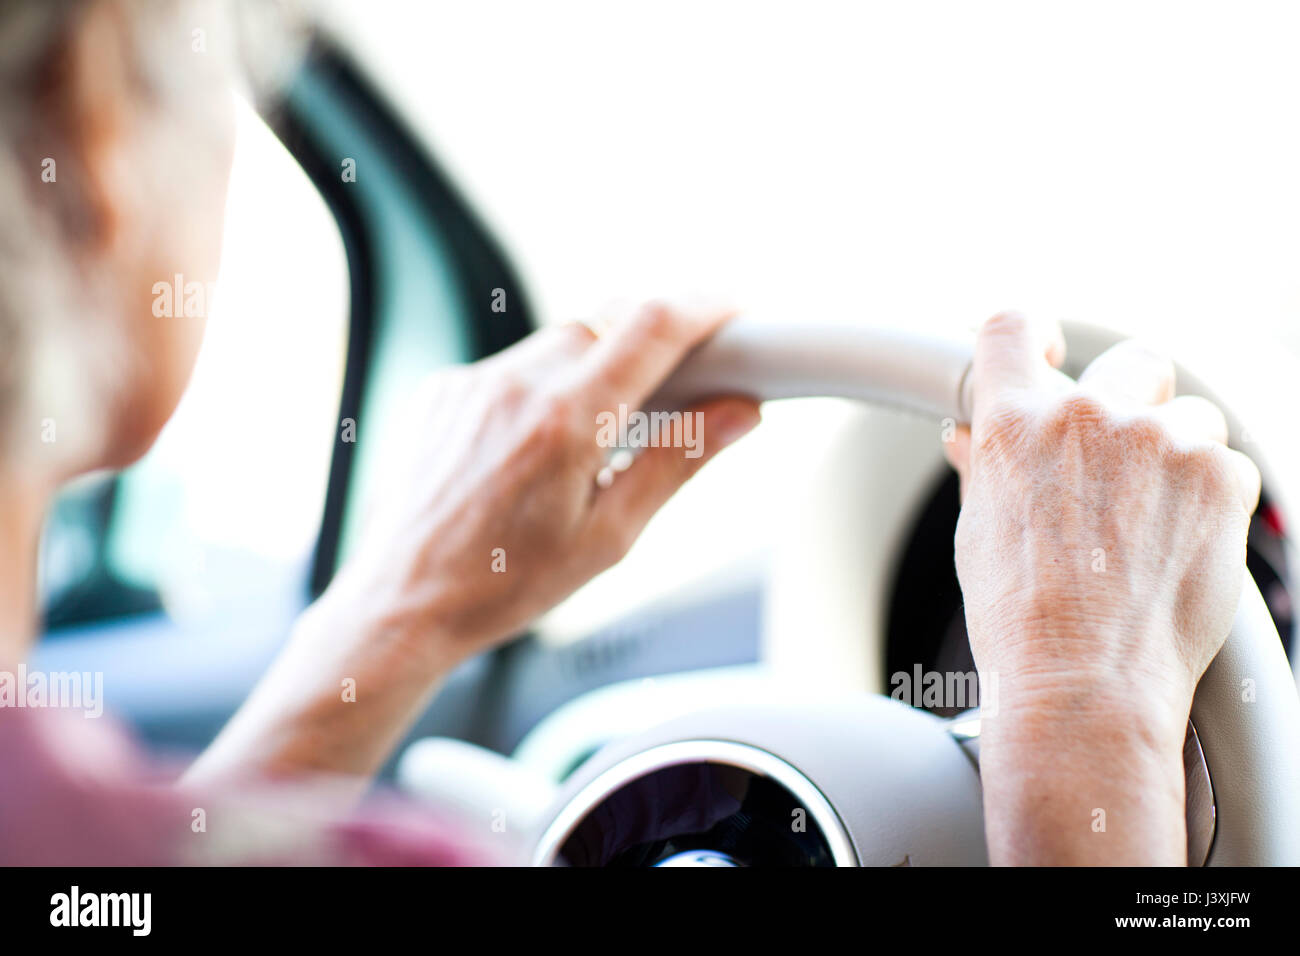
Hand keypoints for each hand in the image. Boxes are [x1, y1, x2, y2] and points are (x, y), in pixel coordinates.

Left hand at [328, 301, 760, 667]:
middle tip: (673, 391)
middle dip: (648, 344)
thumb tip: (738, 412)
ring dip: (593, 367)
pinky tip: (536, 448)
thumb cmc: (505, 584)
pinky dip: (542, 388)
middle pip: (607, 322)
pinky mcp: (444, 389)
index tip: (730, 312)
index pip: (652, 326)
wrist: (403, 600)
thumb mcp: (610, 536)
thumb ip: (677, 462)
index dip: (703, 307)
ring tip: (593, 437)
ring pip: (558, 340)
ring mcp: (472, 383)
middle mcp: (514, 385)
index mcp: (565, 422)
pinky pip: (512, 365)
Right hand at [944, 311, 1259, 864]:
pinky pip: (1227, 464)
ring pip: (1189, 416)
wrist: (1082, 681)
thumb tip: (973, 440)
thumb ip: (987, 468)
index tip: (1052, 350)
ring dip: (1178, 455)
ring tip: (1153, 523)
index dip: (1036, 335)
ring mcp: (1158, 440)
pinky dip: (1211, 498)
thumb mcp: (981, 532)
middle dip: (1130, 402)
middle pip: (1130, 362)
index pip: (1014, 328)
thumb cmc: (1020, 620)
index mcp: (1014, 422)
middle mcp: (1086, 415)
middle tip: (1123, 462)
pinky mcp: (1218, 477)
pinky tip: (1178, 546)